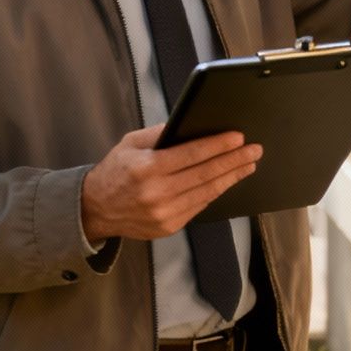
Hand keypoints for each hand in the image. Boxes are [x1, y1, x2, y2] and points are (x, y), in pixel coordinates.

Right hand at [80, 124, 260, 241]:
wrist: (96, 209)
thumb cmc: (116, 171)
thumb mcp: (131, 143)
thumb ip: (160, 133)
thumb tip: (192, 125)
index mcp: (147, 169)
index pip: (191, 155)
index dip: (217, 146)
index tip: (238, 138)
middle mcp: (157, 193)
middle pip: (205, 174)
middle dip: (234, 160)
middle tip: (254, 150)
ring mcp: (164, 213)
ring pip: (207, 192)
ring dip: (231, 177)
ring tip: (248, 164)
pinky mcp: (169, 226)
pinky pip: (200, 206)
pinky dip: (216, 192)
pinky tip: (227, 180)